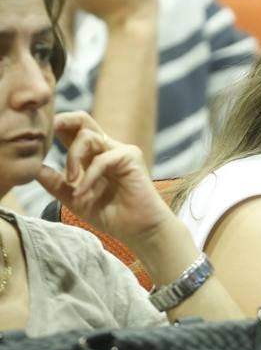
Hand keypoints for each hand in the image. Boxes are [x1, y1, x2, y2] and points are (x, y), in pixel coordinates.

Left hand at [37, 111, 172, 248]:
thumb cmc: (111, 215)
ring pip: (87, 137)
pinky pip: (101, 159)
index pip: (73, 131)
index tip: (37, 135)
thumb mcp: (75, 199)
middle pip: (83, 120)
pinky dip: (88, 177)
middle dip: (63, 120)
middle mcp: (105, 148)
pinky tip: (82, 193)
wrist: (138, 230)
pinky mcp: (130, 157)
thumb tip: (33, 170)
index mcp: (92, 156)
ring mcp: (119, 150)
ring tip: (71, 181)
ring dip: (73, 158)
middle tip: (46, 132)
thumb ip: (56, 184)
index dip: (56, 127)